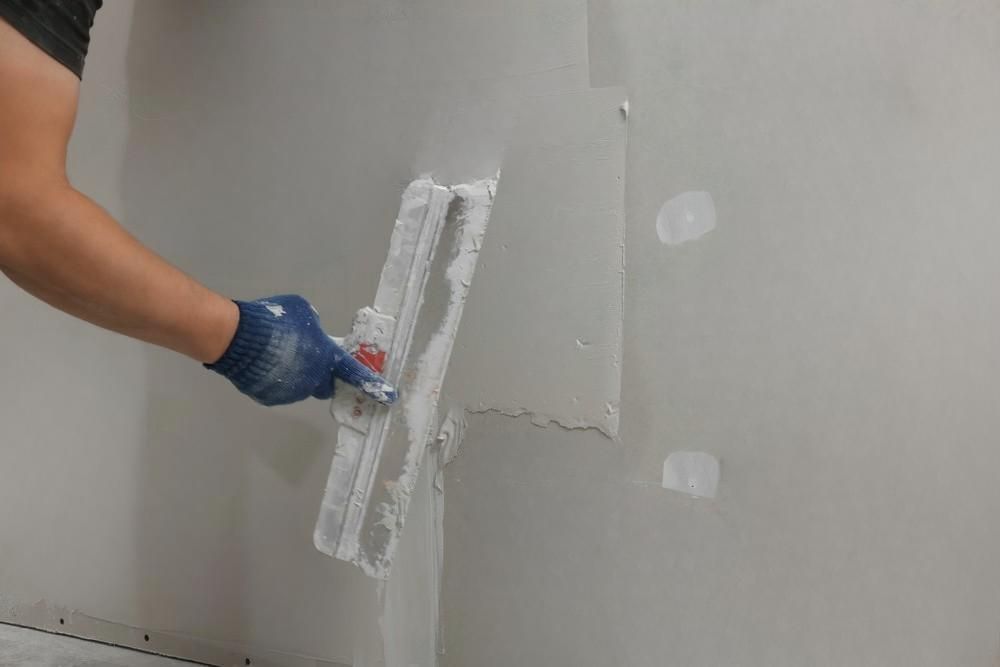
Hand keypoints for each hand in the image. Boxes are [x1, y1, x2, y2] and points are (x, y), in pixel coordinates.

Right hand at [205, 295, 397, 406]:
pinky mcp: (269, 398)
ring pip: (300, 386)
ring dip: (296, 375)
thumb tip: (310, 336)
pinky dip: (276, 380)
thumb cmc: (273, 320)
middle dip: (322, 375)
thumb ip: (313, 328)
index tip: (389, 395)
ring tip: (276, 355)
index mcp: (326, 358)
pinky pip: (279, 389)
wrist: (235, 338)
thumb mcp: (303, 313)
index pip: (355, 373)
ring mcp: (290, 392)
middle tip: (308, 358)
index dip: (373, 384)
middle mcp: (312, 380)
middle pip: (325, 384)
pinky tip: (263, 364)